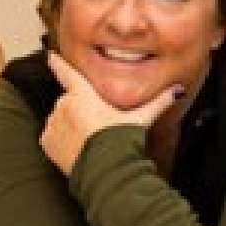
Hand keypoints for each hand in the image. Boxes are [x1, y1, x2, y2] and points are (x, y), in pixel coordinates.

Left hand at [41, 52, 178, 173]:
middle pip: (69, 102)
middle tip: (95, 127)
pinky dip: (60, 141)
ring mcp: (54, 124)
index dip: (58, 63)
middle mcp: (64, 106)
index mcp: (83, 95)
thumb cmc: (121, 141)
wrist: (106, 170)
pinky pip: (52, 137)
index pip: (67, 73)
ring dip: (69, 126)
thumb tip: (178, 90)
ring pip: (59, 119)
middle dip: (79, 111)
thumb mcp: (140, 119)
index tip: (50, 55)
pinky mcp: (47, 142)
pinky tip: (78, 149)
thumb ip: (158, 103)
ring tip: (88, 141)